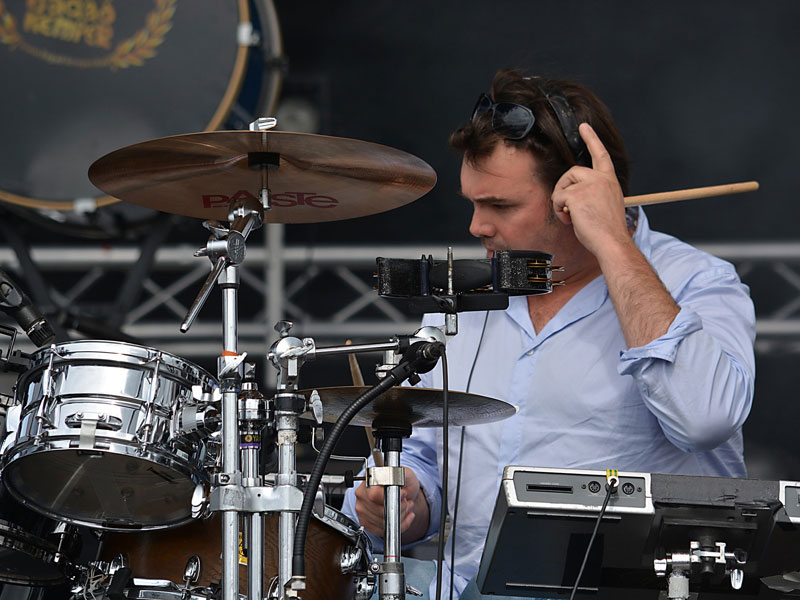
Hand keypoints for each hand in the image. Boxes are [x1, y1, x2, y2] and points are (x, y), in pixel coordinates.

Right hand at [353, 466, 427, 540]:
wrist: (402, 493)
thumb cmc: (401, 483)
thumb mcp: (405, 473)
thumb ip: (401, 474)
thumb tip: (396, 477)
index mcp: (368, 480)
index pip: (374, 495)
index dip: (392, 497)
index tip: (403, 494)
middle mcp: (361, 496)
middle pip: (380, 511)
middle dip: (399, 508)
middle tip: (405, 501)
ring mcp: (362, 511)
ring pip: (383, 523)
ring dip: (400, 517)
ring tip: (404, 507)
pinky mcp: (366, 523)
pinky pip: (384, 531)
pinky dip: (399, 526)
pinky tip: (402, 516)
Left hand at [551, 123, 631, 258]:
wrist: (612, 242)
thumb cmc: (607, 230)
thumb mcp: (603, 205)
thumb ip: (590, 194)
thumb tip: (570, 199)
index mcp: (610, 181)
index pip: (600, 154)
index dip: (592, 139)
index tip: (584, 127)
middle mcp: (601, 179)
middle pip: (572, 171)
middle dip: (564, 187)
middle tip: (567, 208)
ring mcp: (589, 185)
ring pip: (563, 185)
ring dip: (561, 201)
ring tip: (570, 216)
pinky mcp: (577, 194)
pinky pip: (557, 198)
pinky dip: (559, 210)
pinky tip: (570, 220)